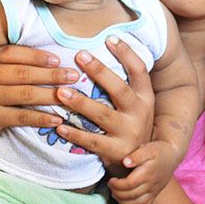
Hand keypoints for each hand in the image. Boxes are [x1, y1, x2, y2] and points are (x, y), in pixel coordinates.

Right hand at [0, 45, 78, 136]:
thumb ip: (8, 57)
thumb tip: (50, 54)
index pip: (13, 53)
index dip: (37, 56)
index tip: (58, 59)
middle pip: (22, 74)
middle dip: (51, 75)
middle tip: (73, 76)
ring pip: (24, 94)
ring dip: (50, 95)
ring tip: (70, 95)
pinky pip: (21, 117)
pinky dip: (41, 118)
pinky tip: (57, 118)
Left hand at [54, 37, 154, 175]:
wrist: (140, 165)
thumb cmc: (130, 125)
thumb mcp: (135, 105)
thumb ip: (123, 84)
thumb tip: (106, 48)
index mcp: (146, 98)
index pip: (139, 70)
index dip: (127, 53)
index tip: (109, 37)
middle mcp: (140, 114)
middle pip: (119, 89)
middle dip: (99, 71)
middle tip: (79, 55)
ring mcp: (128, 133)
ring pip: (102, 114)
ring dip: (80, 102)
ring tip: (61, 92)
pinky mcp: (116, 151)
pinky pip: (92, 141)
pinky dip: (74, 133)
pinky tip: (59, 124)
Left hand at [108, 140, 178, 203]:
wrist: (172, 154)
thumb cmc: (158, 150)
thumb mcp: (148, 148)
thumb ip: (136, 156)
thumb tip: (125, 162)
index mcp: (148, 173)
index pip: (129, 184)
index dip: (117, 185)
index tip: (111, 180)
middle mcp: (152, 184)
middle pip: (132, 195)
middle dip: (118, 193)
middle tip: (110, 186)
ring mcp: (155, 190)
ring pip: (138, 203)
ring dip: (123, 201)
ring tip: (115, 193)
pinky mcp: (156, 193)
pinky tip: (125, 199)